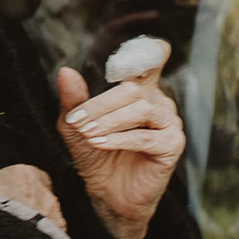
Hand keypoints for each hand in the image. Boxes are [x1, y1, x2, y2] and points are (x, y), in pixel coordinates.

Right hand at [0, 109, 74, 238]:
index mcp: (31, 176)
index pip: (28, 173)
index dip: (15, 181)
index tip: (3, 189)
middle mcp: (48, 196)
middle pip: (39, 195)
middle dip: (28, 201)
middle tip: (9, 211)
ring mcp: (55, 220)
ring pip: (46, 216)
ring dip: (34, 221)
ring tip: (15, 230)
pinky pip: (51, 237)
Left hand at [55, 60, 184, 238]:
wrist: (107, 194)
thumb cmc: (95, 156)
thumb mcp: (76, 124)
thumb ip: (73, 99)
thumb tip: (66, 71)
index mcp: (140, 91)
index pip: (151, 61)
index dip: (148, 50)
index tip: (145, 45)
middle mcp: (159, 103)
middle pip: (133, 90)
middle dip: (100, 105)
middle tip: (77, 121)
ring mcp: (170, 124)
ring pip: (141, 109)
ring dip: (109, 121)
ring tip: (87, 134)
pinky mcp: (172, 146)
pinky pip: (146, 137)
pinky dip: (119, 140)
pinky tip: (99, 144)